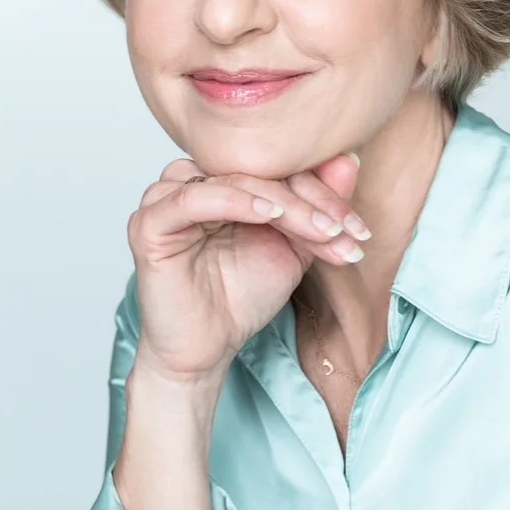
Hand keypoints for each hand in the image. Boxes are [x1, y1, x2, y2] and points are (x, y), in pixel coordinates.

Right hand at [125, 151, 367, 383]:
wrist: (206, 349)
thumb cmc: (240, 296)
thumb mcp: (295, 248)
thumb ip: (318, 207)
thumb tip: (349, 160)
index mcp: (224, 179)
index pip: (280, 166)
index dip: (325, 193)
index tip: (360, 229)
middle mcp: (194, 180)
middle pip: (261, 171)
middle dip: (313, 203)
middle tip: (346, 232)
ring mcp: (167, 198)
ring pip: (235, 180)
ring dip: (286, 204)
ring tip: (323, 231)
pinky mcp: (149, 224)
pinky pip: (193, 198)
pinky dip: (236, 201)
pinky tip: (271, 215)